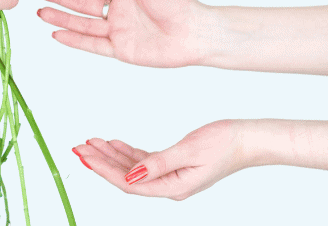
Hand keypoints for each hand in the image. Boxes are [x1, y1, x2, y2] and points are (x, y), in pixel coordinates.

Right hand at [32, 0, 210, 66]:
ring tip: (39, 11)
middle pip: (80, 1)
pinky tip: (57, 33)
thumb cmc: (179, 3)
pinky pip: (93, 44)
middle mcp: (117, 8)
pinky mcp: (120, 49)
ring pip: (82, 22)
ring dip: (61, 16)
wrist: (196, 33)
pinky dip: (75, 40)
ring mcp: (117, 29)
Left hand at [73, 120, 247, 200]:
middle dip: (101, 161)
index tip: (86, 158)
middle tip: (79, 147)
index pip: (128, 183)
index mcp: (173, 187)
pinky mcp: (174, 166)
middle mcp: (170, 186)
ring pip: (133, 168)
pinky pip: (144, 162)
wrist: (249, 139)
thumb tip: (131, 175)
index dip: (104, 170)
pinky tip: (115, 143)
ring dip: (111, 155)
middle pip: (126, 176)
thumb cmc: (225, 143)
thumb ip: (158, 163)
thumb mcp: (189, 150)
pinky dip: (127, 152)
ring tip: (91, 142)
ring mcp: (172, 177)